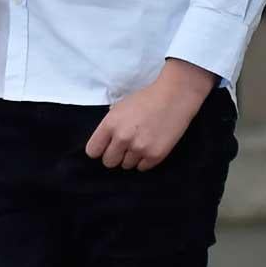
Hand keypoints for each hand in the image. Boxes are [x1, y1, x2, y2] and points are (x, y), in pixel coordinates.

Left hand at [86, 60, 215, 170]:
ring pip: (126, 166)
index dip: (97, 150)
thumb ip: (110, 126)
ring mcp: (139, 149)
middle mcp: (122, 139)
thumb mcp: (118, 108)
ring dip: (129, 158)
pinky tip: (148, 148)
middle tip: (121, 148)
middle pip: (109, 162)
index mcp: (110, 125)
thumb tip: (104, 141)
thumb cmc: (144, 100)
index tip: (103, 149)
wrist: (172, 98)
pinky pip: (142, 168)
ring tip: (138, 145)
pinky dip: (143, 161)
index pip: (93, 150)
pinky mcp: (156, 156)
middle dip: (113, 156)